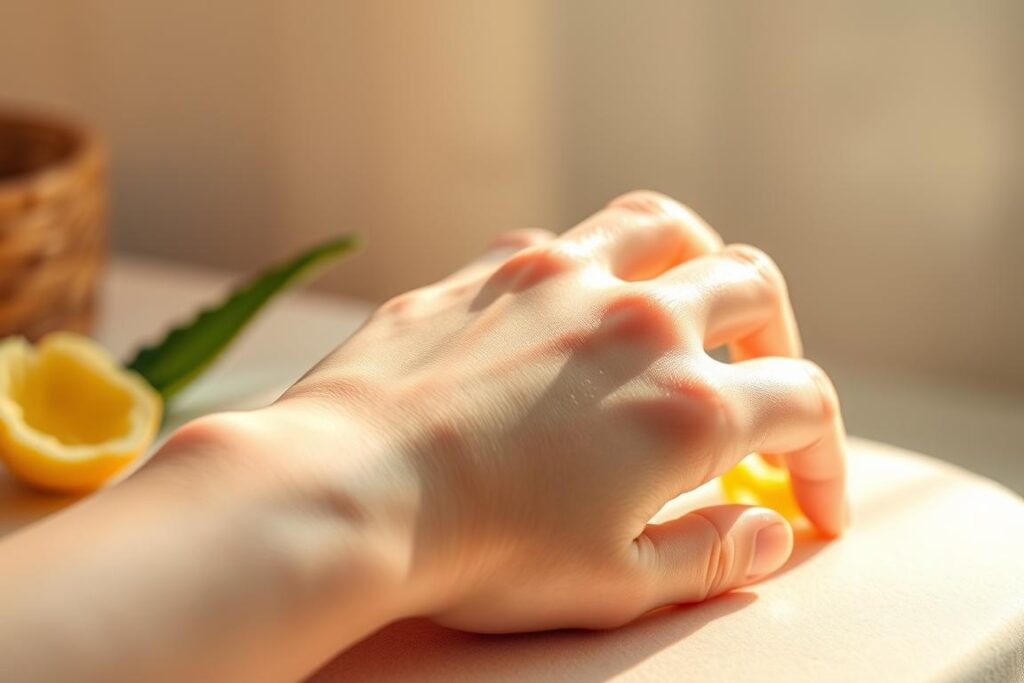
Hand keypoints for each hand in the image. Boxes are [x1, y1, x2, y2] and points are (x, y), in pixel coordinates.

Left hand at [268, 190, 846, 631]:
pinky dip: (597, 268)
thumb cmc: (480, 550)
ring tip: (691, 297)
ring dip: (698, 258)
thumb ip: (712, 554)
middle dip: (779, 335)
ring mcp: (562, 280)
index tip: (811, 500)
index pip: (803, 405)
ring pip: (664, 227)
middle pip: (753, 284)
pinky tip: (575, 311)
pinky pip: (567, 241)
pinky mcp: (493, 268)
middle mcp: (638, 322)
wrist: (350, 491)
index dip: (824, 457)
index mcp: (685, 405)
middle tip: (763, 381)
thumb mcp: (616, 583)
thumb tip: (770, 534)